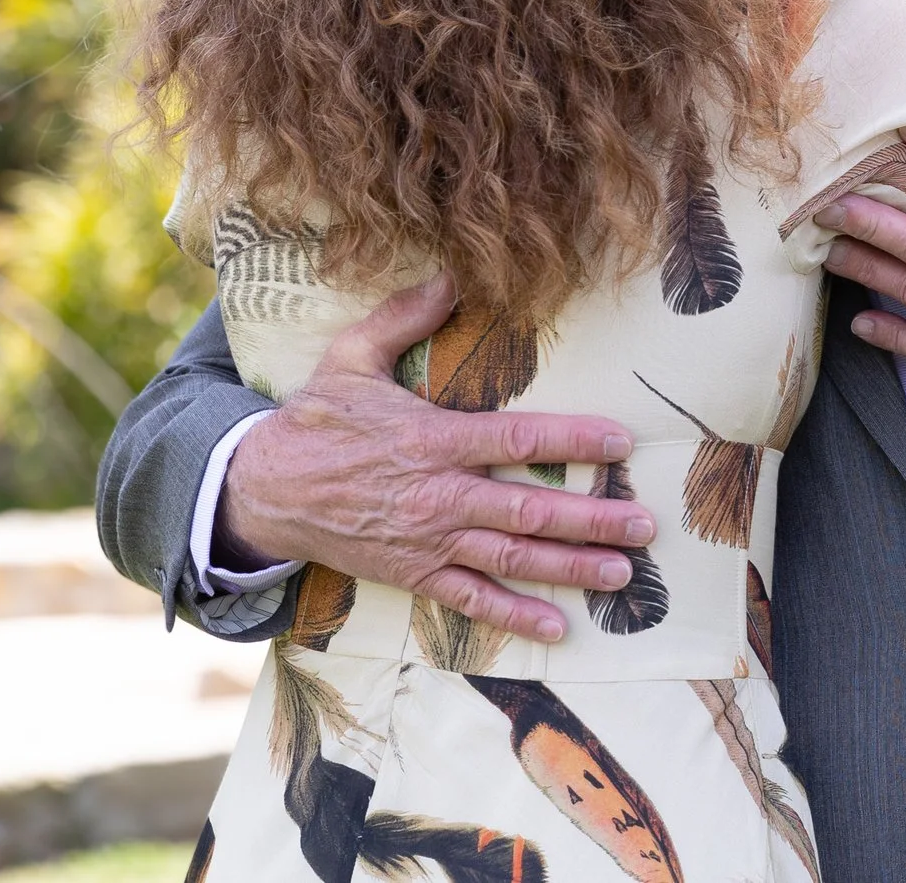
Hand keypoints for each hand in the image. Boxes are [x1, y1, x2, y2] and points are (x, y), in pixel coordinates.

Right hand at [217, 273, 654, 643]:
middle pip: (529, 508)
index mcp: (431, 439)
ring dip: (570, 567)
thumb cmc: (314, 422)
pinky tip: (558, 628)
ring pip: (511, 557)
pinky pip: (471, 599)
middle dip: (592, 518)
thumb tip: (450, 276)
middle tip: (644, 525)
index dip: (572, 440)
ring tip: (622, 573)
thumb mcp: (350, 357)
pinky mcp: (413, 574)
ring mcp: (428, 540)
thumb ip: (402, 317)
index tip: (620, 442)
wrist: (262, 491)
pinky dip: (514, 616)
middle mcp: (438, 495)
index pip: (516, 439)